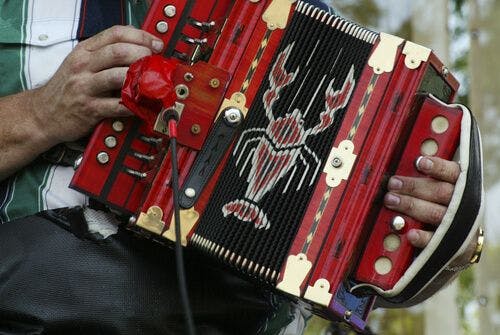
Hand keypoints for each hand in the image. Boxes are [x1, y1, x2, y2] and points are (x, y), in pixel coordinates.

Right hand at [31, 25, 163, 145]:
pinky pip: (117, 105)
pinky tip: (142, 104)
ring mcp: (85, 87)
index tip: (156, 44)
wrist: (43, 114)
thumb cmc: (68, 88)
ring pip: (118, 76)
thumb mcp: (81, 63)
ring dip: (140, 78)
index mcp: (84, 50)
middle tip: (154, 63)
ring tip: (151, 82)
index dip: (141, 36)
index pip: (115, 34)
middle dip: (143, 55)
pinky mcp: (89, 109)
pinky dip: (134, 105)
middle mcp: (83, 65)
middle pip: (119, 52)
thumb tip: (139, 46)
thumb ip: (105, 53)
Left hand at [384, 156, 458, 248]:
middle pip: (440, 192)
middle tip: (392, 183)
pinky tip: (410, 234)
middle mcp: (463, 203)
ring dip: (411, 206)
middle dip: (414, 187)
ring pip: (435, 213)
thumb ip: (428, 177)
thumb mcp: (445, 187)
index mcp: (463, 185)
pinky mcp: (451, 244)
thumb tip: (402, 168)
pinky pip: (435, 240)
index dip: (437, 167)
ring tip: (390, 200)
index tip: (419, 162)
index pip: (453, 173)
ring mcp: (457, 224)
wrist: (465, 240)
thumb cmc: (447, 204)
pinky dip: (423, 237)